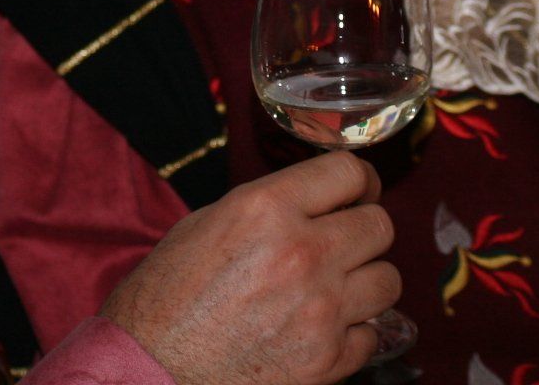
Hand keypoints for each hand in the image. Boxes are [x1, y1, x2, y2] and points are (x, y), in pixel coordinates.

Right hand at [101, 151, 398, 384]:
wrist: (150, 368)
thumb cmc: (165, 295)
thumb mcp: (207, 223)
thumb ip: (270, 207)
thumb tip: (316, 202)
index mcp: (267, 208)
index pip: (348, 172)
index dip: (358, 180)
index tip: (357, 191)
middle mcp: (303, 252)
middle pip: (380, 225)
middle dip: (363, 229)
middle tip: (345, 240)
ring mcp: (321, 310)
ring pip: (388, 279)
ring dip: (365, 280)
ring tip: (337, 286)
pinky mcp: (327, 360)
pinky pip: (371, 334)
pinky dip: (352, 331)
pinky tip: (322, 328)